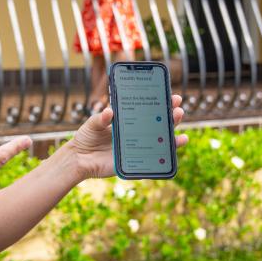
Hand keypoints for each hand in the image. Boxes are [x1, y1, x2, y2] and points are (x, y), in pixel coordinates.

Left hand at [70, 94, 187, 179]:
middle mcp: (136, 134)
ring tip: (182, 136)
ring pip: (160, 144)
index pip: (149, 111)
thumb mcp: (92, 124)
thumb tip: (110, 112)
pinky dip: (162, 159)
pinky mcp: (133, 164)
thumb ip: (100, 118)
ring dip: (173, 139)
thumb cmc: (86, 138)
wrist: (78, 160)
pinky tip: (171, 153)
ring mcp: (137, 149)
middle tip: (179, 109)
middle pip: (159, 125)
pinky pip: (150, 163)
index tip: (172, 96)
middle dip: (171, 117)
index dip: (162, 104)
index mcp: (129, 121)